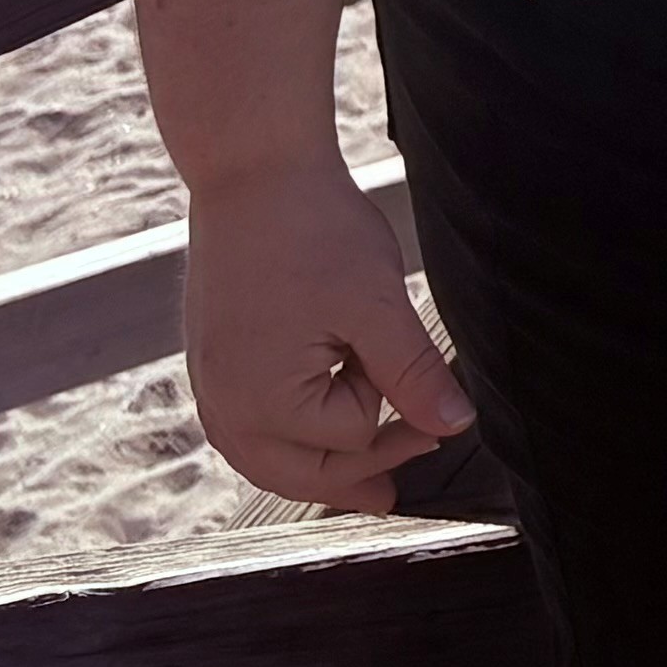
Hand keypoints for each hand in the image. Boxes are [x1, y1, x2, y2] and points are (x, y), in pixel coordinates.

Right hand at [182, 161, 471, 511]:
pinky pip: (244, 431)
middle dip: (355, 479)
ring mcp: (211, 387)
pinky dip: (283, 445)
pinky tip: (307, 442)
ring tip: (365, 489)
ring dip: (315, 470)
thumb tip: (456, 426)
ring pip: (265, 460)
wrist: (254, 174)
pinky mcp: (212, 364)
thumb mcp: (378, 304)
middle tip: (400, 491)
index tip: (434, 392)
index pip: (351, 439)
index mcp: (262, 402)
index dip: (401, 415)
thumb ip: (413, 374)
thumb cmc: (316, 232)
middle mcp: (224, 407)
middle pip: (297, 473)